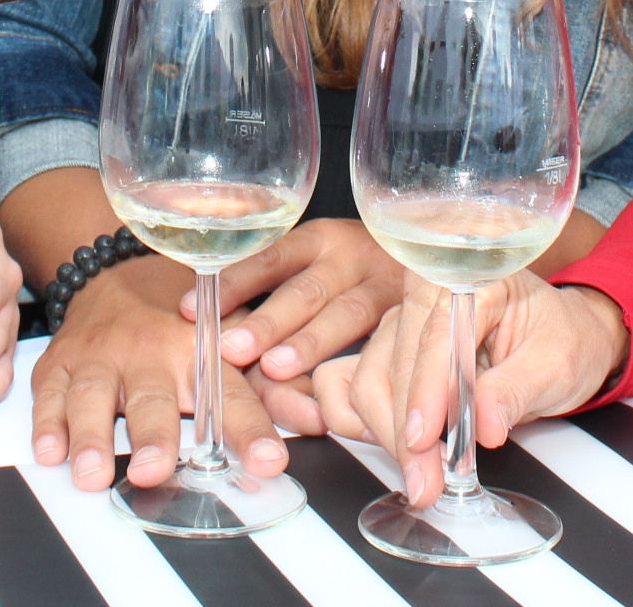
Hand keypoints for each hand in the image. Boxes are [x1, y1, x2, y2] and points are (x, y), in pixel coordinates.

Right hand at [30, 255, 288, 490]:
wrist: (116, 274)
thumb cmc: (181, 323)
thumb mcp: (232, 346)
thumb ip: (273, 389)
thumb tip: (320, 418)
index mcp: (200, 350)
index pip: (233, 395)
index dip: (252, 429)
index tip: (269, 460)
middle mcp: (151, 352)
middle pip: (154, 398)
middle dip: (153, 434)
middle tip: (154, 469)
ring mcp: (102, 358)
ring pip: (95, 396)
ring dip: (92, 435)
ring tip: (91, 473)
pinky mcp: (61, 364)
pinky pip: (50, 393)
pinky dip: (46, 423)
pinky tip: (50, 451)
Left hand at [187, 218, 398, 384]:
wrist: (442, 241)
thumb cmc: (358, 266)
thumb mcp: (321, 259)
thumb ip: (277, 284)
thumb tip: (204, 316)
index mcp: (321, 239)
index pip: (271, 258)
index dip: (233, 283)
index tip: (191, 308)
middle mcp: (354, 257)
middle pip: (308, 289)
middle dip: (268, 320)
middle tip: (231, 348)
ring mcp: (389, 285)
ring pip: (347, 314)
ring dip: (309, 343)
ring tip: (275, 367)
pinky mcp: (416, 314)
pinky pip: (388, 339)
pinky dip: (362, 366)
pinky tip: (337, 393)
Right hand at [316, 271, 629, 505]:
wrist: (566, 336)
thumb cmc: (563, 340)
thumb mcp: (556, 364)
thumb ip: (515, 391)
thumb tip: (484, 427)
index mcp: (471, 279)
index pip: (435, 337)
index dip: (425, 393)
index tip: (422, 440)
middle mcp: (427, 292)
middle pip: (392, 362)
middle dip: (403, 431)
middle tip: (426, 483)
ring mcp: (403, 320)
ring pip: (367, 378)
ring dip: (386, 433)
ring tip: (420, 476)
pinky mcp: (391, 347)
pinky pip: (349, 380)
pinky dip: (359, 418)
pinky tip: (390, 444)